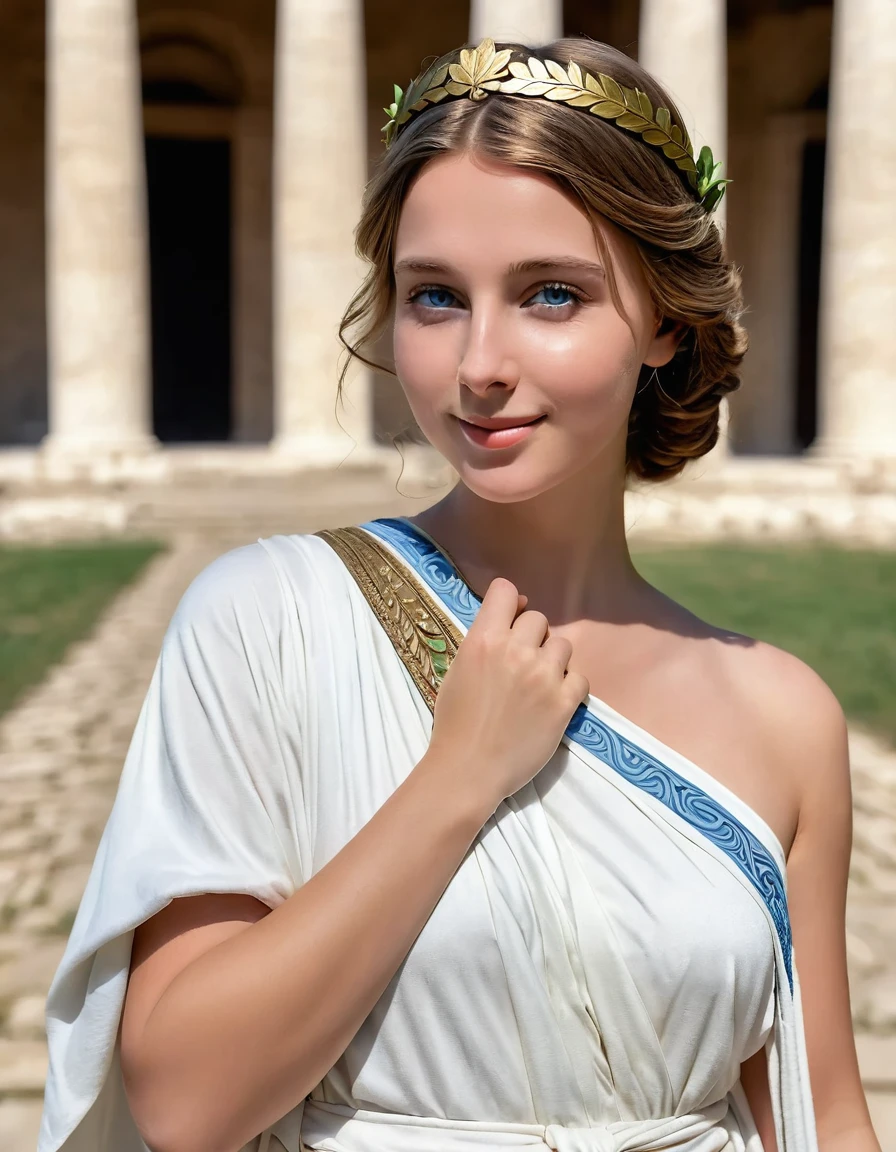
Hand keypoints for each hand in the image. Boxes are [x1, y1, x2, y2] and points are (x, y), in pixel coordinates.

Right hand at [427, 577, 589, 813]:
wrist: (468, 768)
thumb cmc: (455, 722)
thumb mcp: (458, 670)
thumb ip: (483, 641)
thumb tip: (512, 618)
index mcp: (484, 640)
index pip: (505, 591)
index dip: (510, 601)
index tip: (510, 618)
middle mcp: (515, 650)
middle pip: (538, 618)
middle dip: (532, 636)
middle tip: (521, 662)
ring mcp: (543, 676)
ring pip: (562, 645)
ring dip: (552, 660)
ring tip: (538, 683)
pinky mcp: (563, 703)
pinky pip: (579, 677)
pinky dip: (569, 687)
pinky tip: (553, 701)